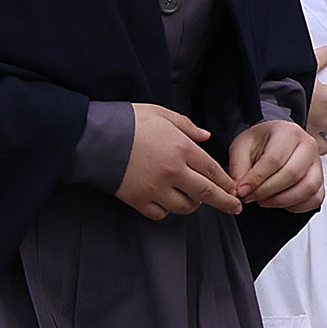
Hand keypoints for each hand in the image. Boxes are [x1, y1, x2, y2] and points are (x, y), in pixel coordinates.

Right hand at [113, 103, 241, 220]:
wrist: (92, 137)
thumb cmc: (126, 122)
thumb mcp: (160, 114)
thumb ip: (186, 125)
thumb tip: (205, 136)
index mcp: (182, 148)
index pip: (213, 171)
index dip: (226, 182)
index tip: (233, 189)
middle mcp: (173, 171)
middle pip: (207, 194)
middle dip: (225, 203)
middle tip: (234, 208)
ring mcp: (155, 188)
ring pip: (185, 207)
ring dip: (192, 204)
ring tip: (191, 200)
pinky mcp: (138, 199)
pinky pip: (160, 213)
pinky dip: (165, 210)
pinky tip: (165, 202)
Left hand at [230, 115, 326, 215]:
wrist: (274, 139)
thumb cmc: (260, 141)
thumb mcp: (241, 146)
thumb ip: (238, 167)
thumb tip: (240, 189)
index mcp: (288, 133)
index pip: (274, 159)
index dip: (256, 179)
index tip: (242, 190)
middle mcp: (308, 146)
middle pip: (293, 174)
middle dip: (267, 191)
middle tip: (250, 197)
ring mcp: (317, 163)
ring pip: (307, 188)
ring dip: (282, 200)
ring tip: (263, 200)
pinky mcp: (320, 179)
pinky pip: (316, 198)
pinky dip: (297, 206)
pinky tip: (279, 203)